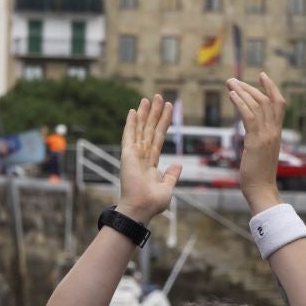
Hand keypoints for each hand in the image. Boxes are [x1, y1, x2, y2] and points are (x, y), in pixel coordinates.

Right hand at [116, 96, 179, 223]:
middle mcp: (142, 156)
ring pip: (141, 129)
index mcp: (151, 163)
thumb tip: (177, 164)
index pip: (158, 138)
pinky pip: (130, 135)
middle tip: (158, 96)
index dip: (163, 123)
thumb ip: (171, 175)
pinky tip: (133, 111)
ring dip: (145, 113)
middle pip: (150, 129)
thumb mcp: (167, 187)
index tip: (167, 108)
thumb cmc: (152, 203)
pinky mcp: (128, 155)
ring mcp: (134, 155)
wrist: (141, 209)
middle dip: (154, 113)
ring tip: (148, 98)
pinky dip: (131, 123)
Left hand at [226, 74, 285, 211]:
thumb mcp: (260, 155)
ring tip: (229, 83)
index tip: (262, 75)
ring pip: (257, 105)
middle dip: (249, 87)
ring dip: (242, 91)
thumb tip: (252, 138)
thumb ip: (259, 142)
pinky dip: (240, 103)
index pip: (278, 104)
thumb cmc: (258, 177)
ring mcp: (267, 135)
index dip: (271, 88)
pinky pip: (249, 116)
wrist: (261, 190)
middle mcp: (274, 131)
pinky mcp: (256, 141)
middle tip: (233, 80)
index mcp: (277, 133)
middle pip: (265, 100)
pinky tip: (232, 95)